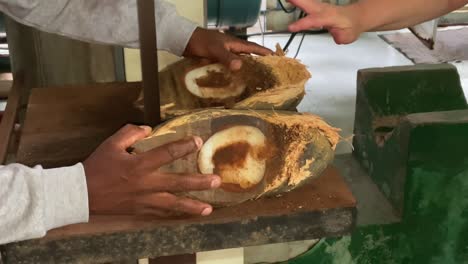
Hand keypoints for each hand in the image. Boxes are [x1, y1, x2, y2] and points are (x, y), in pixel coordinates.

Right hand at [83, 124, 220, 216]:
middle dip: (199, 182)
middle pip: (178, 183)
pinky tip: (187, 215)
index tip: (198, 142)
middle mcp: (146, 183)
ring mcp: (144, 200)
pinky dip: (175, 215)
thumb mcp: (111, 144)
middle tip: (217, 181)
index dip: (184, 146)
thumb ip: (131, 133)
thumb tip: (148, 129)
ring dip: (192, 206)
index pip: (167, 153)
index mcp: (139, 164)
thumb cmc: (97, 166)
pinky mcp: (140, 211)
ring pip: (173, 204)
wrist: (81, 194)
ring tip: (209, 208)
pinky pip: (161, 214)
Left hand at [183, 27, 272, 70]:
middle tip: (267, 73)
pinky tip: (234, 80)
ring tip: (253, 79)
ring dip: (245, 68)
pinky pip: (228, 66)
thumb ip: (227, 57)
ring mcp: (223, 53)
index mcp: (234, 43)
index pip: (253, 48)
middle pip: (247, 55)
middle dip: (257, 62)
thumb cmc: (201, 42)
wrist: (183, 40)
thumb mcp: (215, 49)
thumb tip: (240, 66)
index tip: (276, 58)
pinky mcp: (215, 59)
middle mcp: (230, 48)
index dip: (264, 53)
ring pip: (238, 61)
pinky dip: (233, 72)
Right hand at [287, 0, 362, 43]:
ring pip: (306, 1)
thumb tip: (334, 34)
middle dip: (297, 1)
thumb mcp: (347, 36)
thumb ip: (339, 36)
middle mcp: (323, 9)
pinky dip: (298, 0)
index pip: (313, 20)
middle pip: (307, 4)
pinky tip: (289, 0)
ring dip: (296, 0)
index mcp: (329, 17)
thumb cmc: (350, 27)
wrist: (356, 17)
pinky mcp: (317, 6)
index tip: (290, 28)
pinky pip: (306, 2)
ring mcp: (320, 6)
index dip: (302, 24)